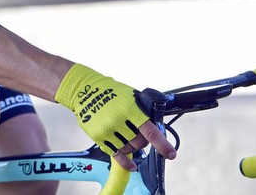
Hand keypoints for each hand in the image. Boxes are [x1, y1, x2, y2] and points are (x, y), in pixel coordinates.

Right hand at [55, 64, 176, 170]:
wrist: (84, 90)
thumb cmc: (109, 90)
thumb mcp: (129, 94)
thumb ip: (141, 109)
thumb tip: (155, 122)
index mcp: (129, 108)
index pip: (149, 130)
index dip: (161, 144)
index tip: (171, 154)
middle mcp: (119, 121)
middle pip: (140, 142)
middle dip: (144, 141)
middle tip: (141, 135)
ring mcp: (108, 130)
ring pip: (129, 149)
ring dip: (133, 146)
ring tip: (129, 137)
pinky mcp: (99, 137)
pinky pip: (116, 155)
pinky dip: (126, 162)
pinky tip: (132, 165)